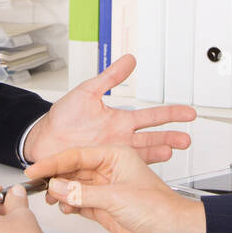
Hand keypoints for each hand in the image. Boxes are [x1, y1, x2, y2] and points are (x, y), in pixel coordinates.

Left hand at [23, 54, 195, 164]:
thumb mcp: (88, 92)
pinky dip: (132, 172)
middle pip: (152, 138)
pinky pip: (120, 172)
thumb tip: (129, 59)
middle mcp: (120, 140)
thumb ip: (110, 78)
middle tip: (186, 139)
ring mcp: (112, 155)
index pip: (151, 116)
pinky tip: (143, 173)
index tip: (189, 113)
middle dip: (170, 138)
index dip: (171, 114)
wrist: (42, 141)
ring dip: (156, 154)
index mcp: (120, 122)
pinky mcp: (101, 169)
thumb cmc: (62, 118)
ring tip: (171, 153)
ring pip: (141, 156)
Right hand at [26, 145, 206, 232]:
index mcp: (115, 155)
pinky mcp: (105, 208)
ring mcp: (106, 190)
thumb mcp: (115, 197)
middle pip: (73, 170)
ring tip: (49, 199)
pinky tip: (64, 208)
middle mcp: (109, 170)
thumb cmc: (160, 208)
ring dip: (61, 193)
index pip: (76, 155)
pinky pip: (80, 202)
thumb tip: (57, 187)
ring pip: (75, 187)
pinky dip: (70, 206)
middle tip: (36, 186)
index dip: (53, 163)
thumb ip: (82, 193)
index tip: (34, 169)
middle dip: (55, 178)